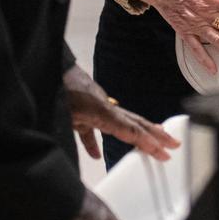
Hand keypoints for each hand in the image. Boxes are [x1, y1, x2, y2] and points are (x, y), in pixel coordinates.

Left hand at [63, 62, 179, 160]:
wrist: (44, 65)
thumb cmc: (53, 87)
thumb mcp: (64, 113)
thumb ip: (80, 133)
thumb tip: (93, 153)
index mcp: (100, 110)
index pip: (129, 129)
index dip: (148, 142)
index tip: (165, 152)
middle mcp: (102, 106)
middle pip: (133, 122)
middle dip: (154, 134)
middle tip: (174, 143)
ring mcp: (93, 105)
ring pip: (119, 122)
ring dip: (135, 134)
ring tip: (151, 144)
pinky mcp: (80, 107)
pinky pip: (92, 127)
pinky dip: (96, 141)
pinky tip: (97, 154)